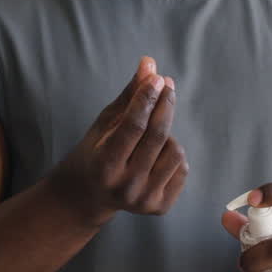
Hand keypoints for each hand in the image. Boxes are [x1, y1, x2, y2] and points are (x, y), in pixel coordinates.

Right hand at [49, 56, 186, 225]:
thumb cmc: (96, 151)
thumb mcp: (105, 123)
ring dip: (167, 135)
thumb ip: (129, 96)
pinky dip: (173, 154)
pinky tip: (156, 156)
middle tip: (166, 84)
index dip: (146, 98)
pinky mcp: (160, 208)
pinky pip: (182, 168)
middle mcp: (125, 186)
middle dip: (164, 104)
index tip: (156, 77)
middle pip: (156, 136)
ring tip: (151, 137)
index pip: (133, 126)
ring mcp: (144, 200)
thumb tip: (149, 63)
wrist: (89, 195)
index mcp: (104, 166)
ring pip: (175, 151)